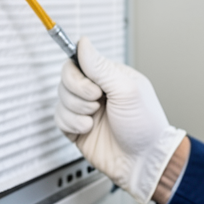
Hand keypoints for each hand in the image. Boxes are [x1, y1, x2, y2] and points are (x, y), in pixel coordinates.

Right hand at [55, 37, 185, 203]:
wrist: (143, 161)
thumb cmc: (144, 126)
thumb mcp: (127, 90)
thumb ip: (101, 67)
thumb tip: (83, 42)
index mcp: (110, 76)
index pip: (79, 61)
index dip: (79, 73)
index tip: (92, 85)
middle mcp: (96, 91)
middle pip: (66, 79)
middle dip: (79, 93)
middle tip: (97, 102)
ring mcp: (85, 110)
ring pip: (61, 98)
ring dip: (77, 110)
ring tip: (95, 118)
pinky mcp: (76, 128)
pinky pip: (59, 118)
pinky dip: (71, 124)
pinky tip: (88, 128)